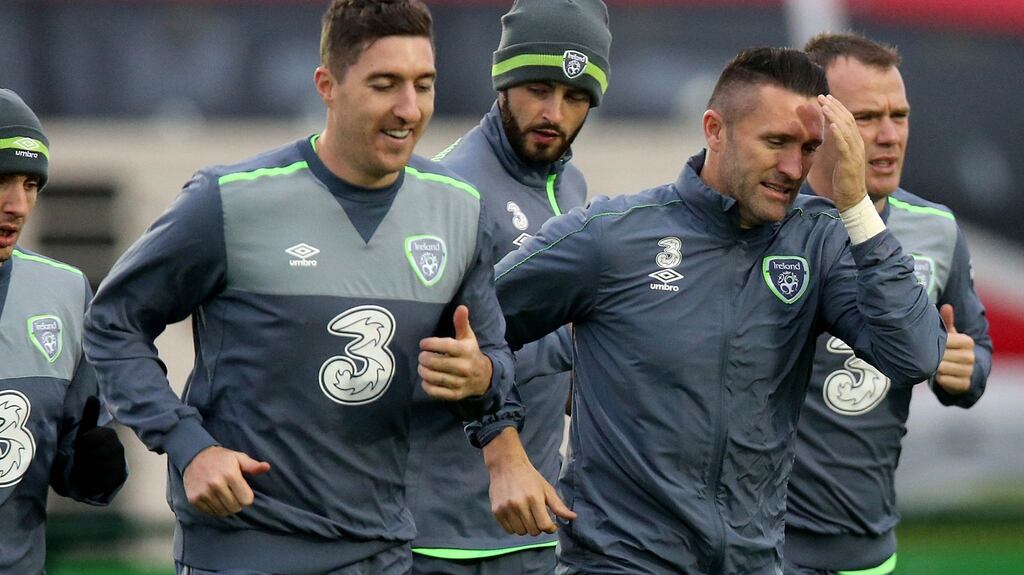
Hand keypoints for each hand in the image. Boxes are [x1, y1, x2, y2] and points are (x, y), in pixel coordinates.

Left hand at [69, 396, 126, 496]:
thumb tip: (92, 396)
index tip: (80, 445)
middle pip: (91, 454)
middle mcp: (117, 448)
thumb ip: (90, 416)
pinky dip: (91, 480)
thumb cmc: (92, 448)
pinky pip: (99, 480)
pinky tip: (89, 477)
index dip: (81, 443)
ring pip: (94, 467)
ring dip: (85, 469)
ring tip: (85, 467)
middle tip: (82, 458)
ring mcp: (119, 463)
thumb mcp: (88, 431)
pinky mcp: (117, 478)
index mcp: (109, 435)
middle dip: (83, 458)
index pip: (89, 438)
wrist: (102, 471)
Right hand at [183, 445, 270, 516]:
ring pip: (222, 512)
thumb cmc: (221, 458)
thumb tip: (267, 467)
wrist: (194, 457)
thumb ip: (253, 465)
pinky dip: (214, 508)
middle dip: (237, 503)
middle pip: (235, 508)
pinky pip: (210, 513)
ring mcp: (204, 492)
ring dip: (226, 507)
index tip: (243, 491)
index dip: (247, 497)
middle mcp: (216, 484)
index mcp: (230, 474)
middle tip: (233, 494)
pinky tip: (213, 498)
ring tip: (223, 496)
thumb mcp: (238, 458)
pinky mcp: (194, 499)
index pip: (246, 500)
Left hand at [419, 305, 492, 400]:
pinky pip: (438, 392)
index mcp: (466, 351)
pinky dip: (428, 386)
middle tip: (421, 356)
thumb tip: (461, 307)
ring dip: (424, 372)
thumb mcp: (468, 338)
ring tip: (421, 367)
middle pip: (438, 363)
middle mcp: (464, 367)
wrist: (484, 378)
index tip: (423, 343)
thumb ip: (462, 323)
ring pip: (436, 377)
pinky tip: (425, 380)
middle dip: (425, 359)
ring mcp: (460, 382)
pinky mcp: (456, 394)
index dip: (432, 344)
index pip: (447, 346)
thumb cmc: (471, 353)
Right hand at [483, 428, 575, 534]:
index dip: (551, 528)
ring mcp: (506, 509)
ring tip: (526, 515)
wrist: (506, 465)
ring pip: (521, 532)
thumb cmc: (529, 477)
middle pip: (533, 531)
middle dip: (538, 527)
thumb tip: (573, 518)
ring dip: (526, 527)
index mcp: (534, 498)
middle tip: (537, 516)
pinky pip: (509, 530)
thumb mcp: (546, 489)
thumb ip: (559, 506)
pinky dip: (514, 526)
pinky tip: (516, 515)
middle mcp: (519, 504)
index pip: (545, 526)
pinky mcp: (496, 511)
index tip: (551, 524)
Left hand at [817, 94, 866, 210]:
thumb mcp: (841, 158)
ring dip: (834, 115)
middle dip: (834, 107)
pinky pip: (844, 146)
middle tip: (822, 96)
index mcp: (855, 143)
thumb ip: (838, 144)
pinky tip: (832, 124)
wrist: (853, 199)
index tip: (826, 98)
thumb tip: (829, 132)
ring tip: (824, 105)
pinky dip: (838, 134)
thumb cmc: (845, 180)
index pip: (847, 120)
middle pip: (847, 120)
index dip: (837, 108)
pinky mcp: (849, 163)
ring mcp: (854, 153)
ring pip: (845, 129)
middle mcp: (857, 145)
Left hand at [935, 304, 975, 394]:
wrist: (961, 373)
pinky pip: (944, 381)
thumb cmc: (951, 349)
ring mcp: (969, 371)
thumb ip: (947, 321)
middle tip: (924, 356)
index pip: (945, 341)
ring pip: (942, 368)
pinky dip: (938, 378)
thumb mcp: (949, 335)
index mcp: (967, 341)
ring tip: (930, 365)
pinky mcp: (964, 384)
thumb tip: (946, 306)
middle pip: (942, 355)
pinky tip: (936, 375)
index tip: (928, 344)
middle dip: (932, 356)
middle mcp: (970, 356)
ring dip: (933, 367)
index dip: (935, 344)